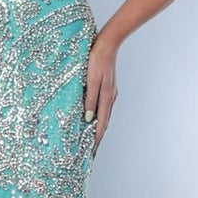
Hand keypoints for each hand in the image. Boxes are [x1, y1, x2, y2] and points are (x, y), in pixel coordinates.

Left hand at [84, 33, 118, 156]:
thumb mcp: (91, 80)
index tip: (91, 154)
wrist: (108, 43)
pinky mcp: (106, 88)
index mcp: (106, 98)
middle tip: (90, 154)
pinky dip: (97, 118)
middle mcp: (109, 98)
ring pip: (103, 117)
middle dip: (96, 139)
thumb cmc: (97, 60)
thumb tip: (88, 118)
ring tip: (90, 141)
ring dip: (97, 129)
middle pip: (103, 124)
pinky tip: (91, 120)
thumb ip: (90, 99)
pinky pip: (101, 108)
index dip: (95, 141)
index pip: (100, 126)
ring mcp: (109, 93)